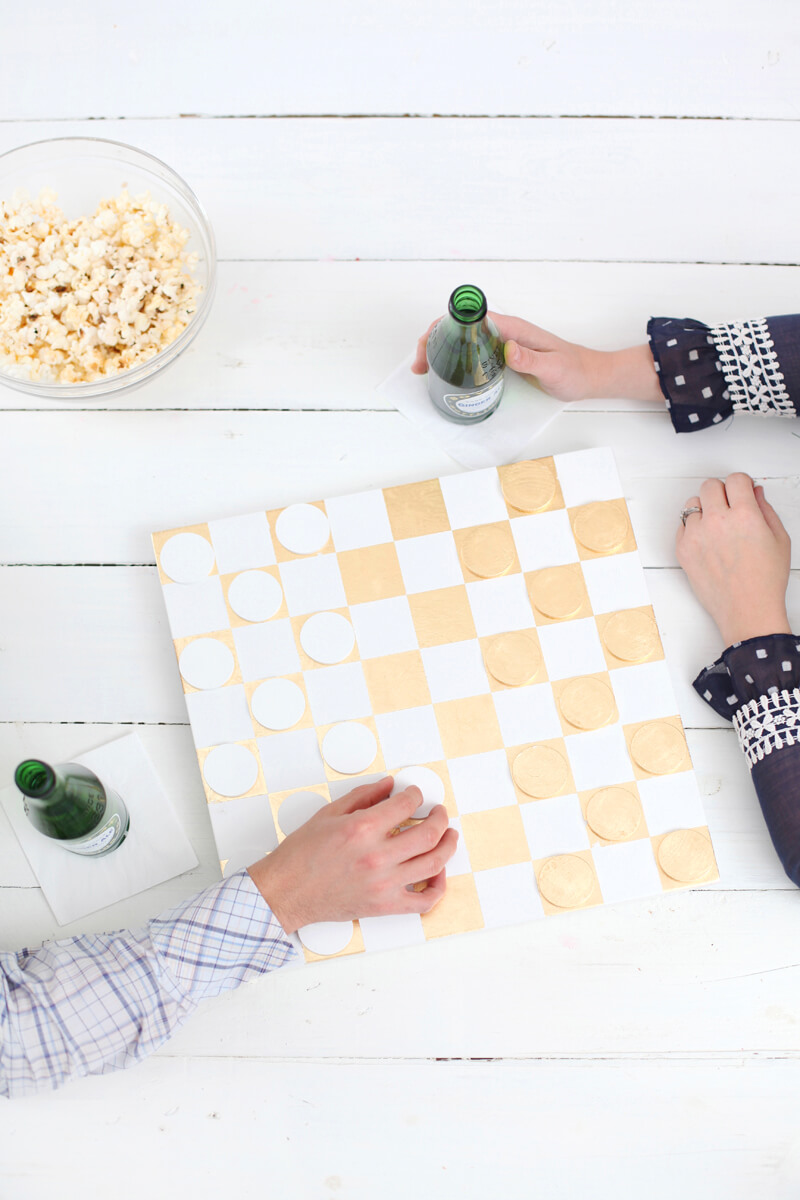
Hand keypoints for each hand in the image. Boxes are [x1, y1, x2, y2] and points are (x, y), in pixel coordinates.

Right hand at [247, 777, 457, 933]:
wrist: (286, 892)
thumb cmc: (301, 855)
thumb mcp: (329, 814)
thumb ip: (363, 796)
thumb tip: (388, 786)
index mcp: (362, 829)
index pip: (406, 805)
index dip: (415, 795)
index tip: (415, 794)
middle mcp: (377, 856)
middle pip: (428, 833)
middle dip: (440, 818)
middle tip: (439, 812)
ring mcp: (384, 884)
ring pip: (433, 863)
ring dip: (448, 846)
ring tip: (450, 836)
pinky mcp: (385, 906)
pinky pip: (424, 901)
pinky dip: (438, 887)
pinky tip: (437, 873)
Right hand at [411, 312, 661, 403]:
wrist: (589, 376)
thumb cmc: (574, 370)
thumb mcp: (553, 368)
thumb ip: (531, 359)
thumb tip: (507, 349)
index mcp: (512, 328)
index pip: (470, 318)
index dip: (444, 328)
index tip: (428, 344)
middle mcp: (504, 332)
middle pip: (460, 328)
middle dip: (434, 341)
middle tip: (419, 366)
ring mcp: (502, 344)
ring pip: (463, 341)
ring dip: (440, 352)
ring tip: (424, 371)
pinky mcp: (503, 357)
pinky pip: (472, 354)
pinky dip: (454, 361)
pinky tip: (446, 375)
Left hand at [676, 473, 791, 646]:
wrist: (746, 611)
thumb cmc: (765, 581)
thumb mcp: (779, 539)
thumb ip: (765, 510)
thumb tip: (754, 492)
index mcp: (745, 516)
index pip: (735, 479)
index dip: (741, 483)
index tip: (742, 491)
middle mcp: (717, 522)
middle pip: (709, 485)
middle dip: (721, 492)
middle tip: (729, 506)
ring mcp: (696, 535)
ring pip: (692, 504)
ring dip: (704, 509)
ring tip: (717, 526)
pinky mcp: (682, 549)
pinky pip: (682, 525)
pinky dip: (693, 528)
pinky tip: (708, 541)